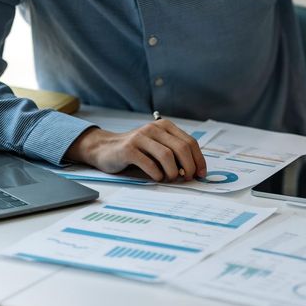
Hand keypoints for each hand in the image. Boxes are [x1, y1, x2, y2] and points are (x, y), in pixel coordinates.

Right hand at [65, 119, 206, 181]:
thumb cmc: (136, 151)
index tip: (201, 174)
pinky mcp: (128, 149)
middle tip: (187, 179)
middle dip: (189, 167)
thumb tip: (194, 171)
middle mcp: (153, 129)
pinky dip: (157, 174)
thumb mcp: (157, 146)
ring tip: (170, 178)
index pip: (190, 142)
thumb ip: (174, 153)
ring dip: (173, 172)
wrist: (105, 148)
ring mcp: (140, 138)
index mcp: (165, 126)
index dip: (199, 160)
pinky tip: (157, 177)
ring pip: (167, 156)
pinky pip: (149, 164)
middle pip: (181, 148)